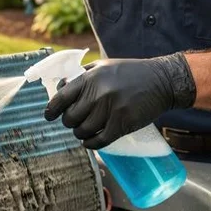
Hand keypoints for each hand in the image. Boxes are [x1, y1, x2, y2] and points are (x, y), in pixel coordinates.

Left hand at [44, 53, 196, 149]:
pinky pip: (99, 141)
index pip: (61, 98)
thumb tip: (60, 88)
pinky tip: (90, 142)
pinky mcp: (123, 124)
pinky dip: (91, 144)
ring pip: (83, 131)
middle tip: (75, 121)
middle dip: (70, 122)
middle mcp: (98, 94)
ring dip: (81, 134)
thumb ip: (82, 76)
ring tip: (85, 130)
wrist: (162, 81)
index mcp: (90, 78)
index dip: (52, 110)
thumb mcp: (103, 66)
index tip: (48, 116)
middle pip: (70, 118)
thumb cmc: (130, 73)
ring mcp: (110, 110)